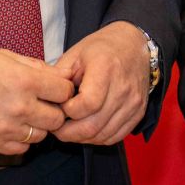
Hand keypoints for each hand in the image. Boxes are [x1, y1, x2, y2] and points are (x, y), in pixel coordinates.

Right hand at [0, 45, 72, 154]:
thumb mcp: (4, 56)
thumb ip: (35, 67)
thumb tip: (59, 75)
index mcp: (24, 81)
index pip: (66, 92)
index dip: (63, 89)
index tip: (56, 88)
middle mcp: (18, 107)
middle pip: (58, 118)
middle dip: (55, 109)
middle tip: (43, 102)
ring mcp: (6, 128)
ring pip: (41, 135)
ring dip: (38, 125)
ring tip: (24, 113)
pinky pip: (21, 148)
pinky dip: (21, 139)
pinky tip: (12, 125)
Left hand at [55, 22, 150, 144]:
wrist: (135, 45)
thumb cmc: (102, 48)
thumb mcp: (75, 54)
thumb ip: (59, 78)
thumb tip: (45, 101)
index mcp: (106, 68)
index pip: (86, 104)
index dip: (67, 111)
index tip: (59, 106)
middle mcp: (123, 88)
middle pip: (93, 125)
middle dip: (68, 132)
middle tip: (56, 127)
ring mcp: (133, 102)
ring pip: (103, 135)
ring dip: (81, 138)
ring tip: (70, 129)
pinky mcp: (139, 112)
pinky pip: (115, 136)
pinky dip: (98, 138)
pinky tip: (87, 129)